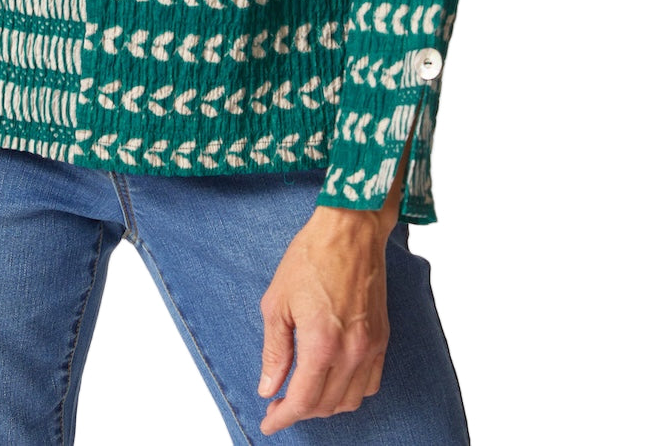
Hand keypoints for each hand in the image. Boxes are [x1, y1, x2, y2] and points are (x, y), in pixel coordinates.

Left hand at [256, 127, 413, 438]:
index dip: (283, 417)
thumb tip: (269, 387)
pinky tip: (334, 381)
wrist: (350, 230)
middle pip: (327, 405)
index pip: (303, 400)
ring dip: (326, 405)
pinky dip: (351, 392)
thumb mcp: (277, 301)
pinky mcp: (383, 337)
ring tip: (305, 394)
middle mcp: (352, 351)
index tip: (269, 422)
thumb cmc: (311, 257)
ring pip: (351, 400)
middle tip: (280, 404)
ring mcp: (371, 346)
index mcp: (322, 344)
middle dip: (301, 411)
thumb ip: (275, 350)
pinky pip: (371, 382)